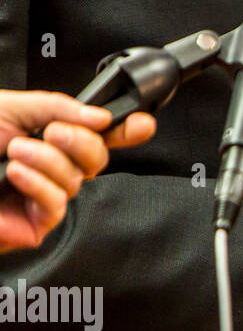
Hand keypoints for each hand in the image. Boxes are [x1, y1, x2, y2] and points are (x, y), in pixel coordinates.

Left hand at [0, 90, 154, 252]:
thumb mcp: (12, 108)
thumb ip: (60, 107)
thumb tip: (101, 118)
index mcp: (51, 137)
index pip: (100, 134)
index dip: (127, 130)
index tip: (141, 123)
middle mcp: (53, 166)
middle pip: (98, 157)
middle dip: (82, 142)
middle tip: (56, 132)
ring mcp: (45, 195)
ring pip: (78, 179)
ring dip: (49, 161)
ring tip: (16, 152)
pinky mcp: (35, 223)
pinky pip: (58, 203)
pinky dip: (40, 184)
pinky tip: (17, 173)